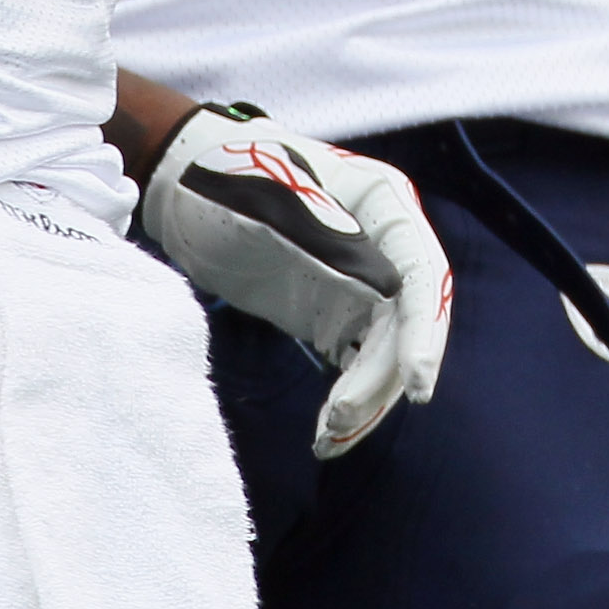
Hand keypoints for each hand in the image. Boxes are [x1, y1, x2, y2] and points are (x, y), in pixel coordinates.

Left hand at [139, 103, 453, 458]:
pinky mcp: (335, 313)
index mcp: (382, 202)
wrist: (182, 187)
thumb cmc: (227, 173)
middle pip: (407, 323)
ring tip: (327, 436)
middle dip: (380, 376)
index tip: (417, 386)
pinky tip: (326, 433)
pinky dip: (347, 399)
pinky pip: (356, 364)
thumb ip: (324, 235)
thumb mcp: (268, 197)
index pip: (423, 274)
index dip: (425, 331)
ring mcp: (362, 283)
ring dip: (364, 398)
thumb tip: (389, 289)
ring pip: (384, 352)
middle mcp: (385, 244)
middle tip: (340, 418)